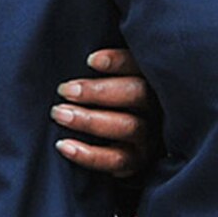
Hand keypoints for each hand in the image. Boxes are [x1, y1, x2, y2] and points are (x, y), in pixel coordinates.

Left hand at [54, 48, 160, 177]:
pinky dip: (88, 155)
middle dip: (99, 91)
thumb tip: (80, 54)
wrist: (121, 147)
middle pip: (138, 94)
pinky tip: (63, 145)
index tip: (90, 60)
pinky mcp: (137, 162)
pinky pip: (116, 160)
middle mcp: (157, 108)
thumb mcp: (113, 82)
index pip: (141, 65)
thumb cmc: (109, 104)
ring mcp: (149, 137)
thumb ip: (104, 69)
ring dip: (90, 120)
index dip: (118, 62)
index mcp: (152, 81)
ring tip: (60, 114)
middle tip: (65, 90)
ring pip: (128, 126)